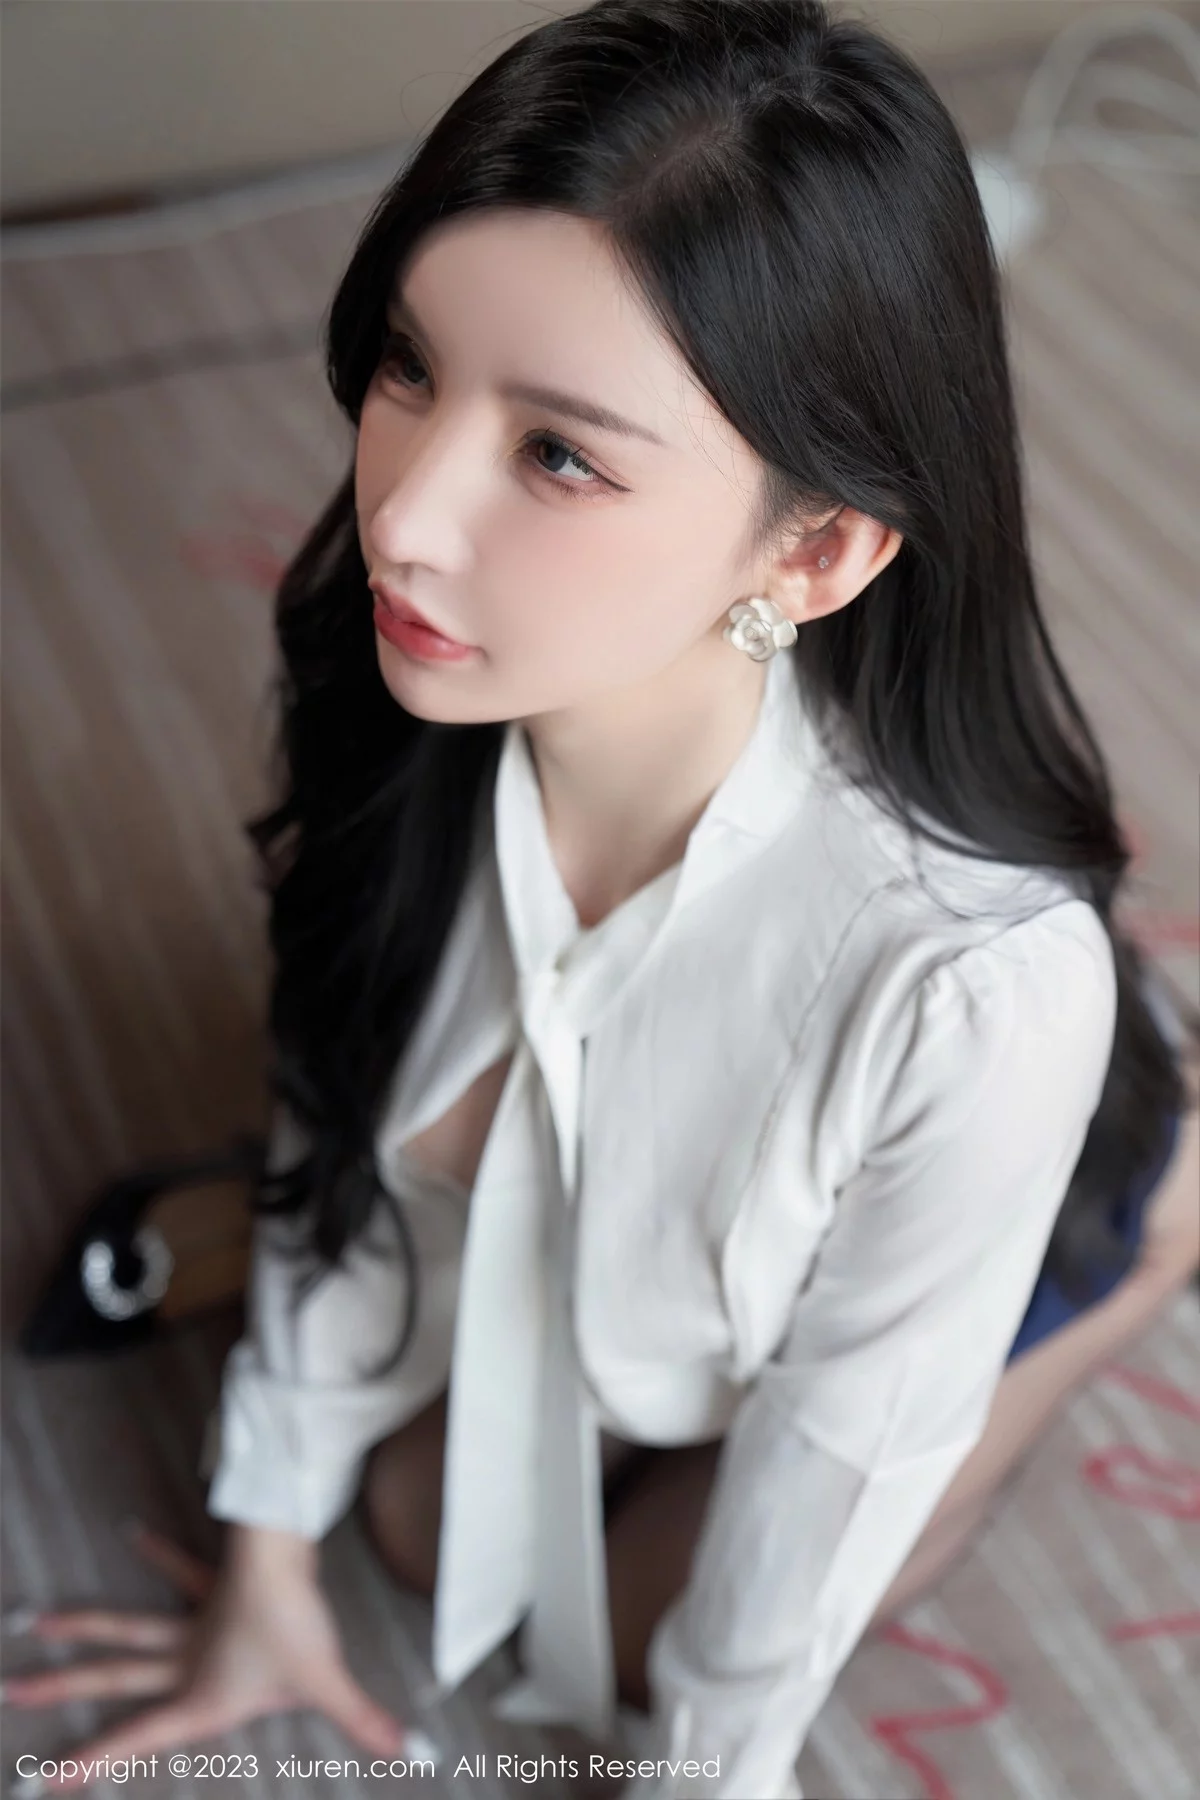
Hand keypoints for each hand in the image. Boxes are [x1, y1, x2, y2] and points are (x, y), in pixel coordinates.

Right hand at [2, 1518, 410, 1792]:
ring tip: (39, 1621)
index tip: (43, 1780)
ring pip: (126, 1630)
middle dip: (61, 1688)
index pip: (137, 1738)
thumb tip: (413, 1755)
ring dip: (84, 1627)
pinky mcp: (212, 1589)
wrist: (283, 1555)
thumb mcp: (326, 1681)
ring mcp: (193, 1623)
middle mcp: (184, 1662)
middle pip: (111, 1679)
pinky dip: (160, 1555)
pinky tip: (136, 1533)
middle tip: (12, 1689)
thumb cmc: (293, 1621)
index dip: (92, 1763)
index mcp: (197, 1697)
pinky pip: (181, 1575)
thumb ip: (366, 1722)